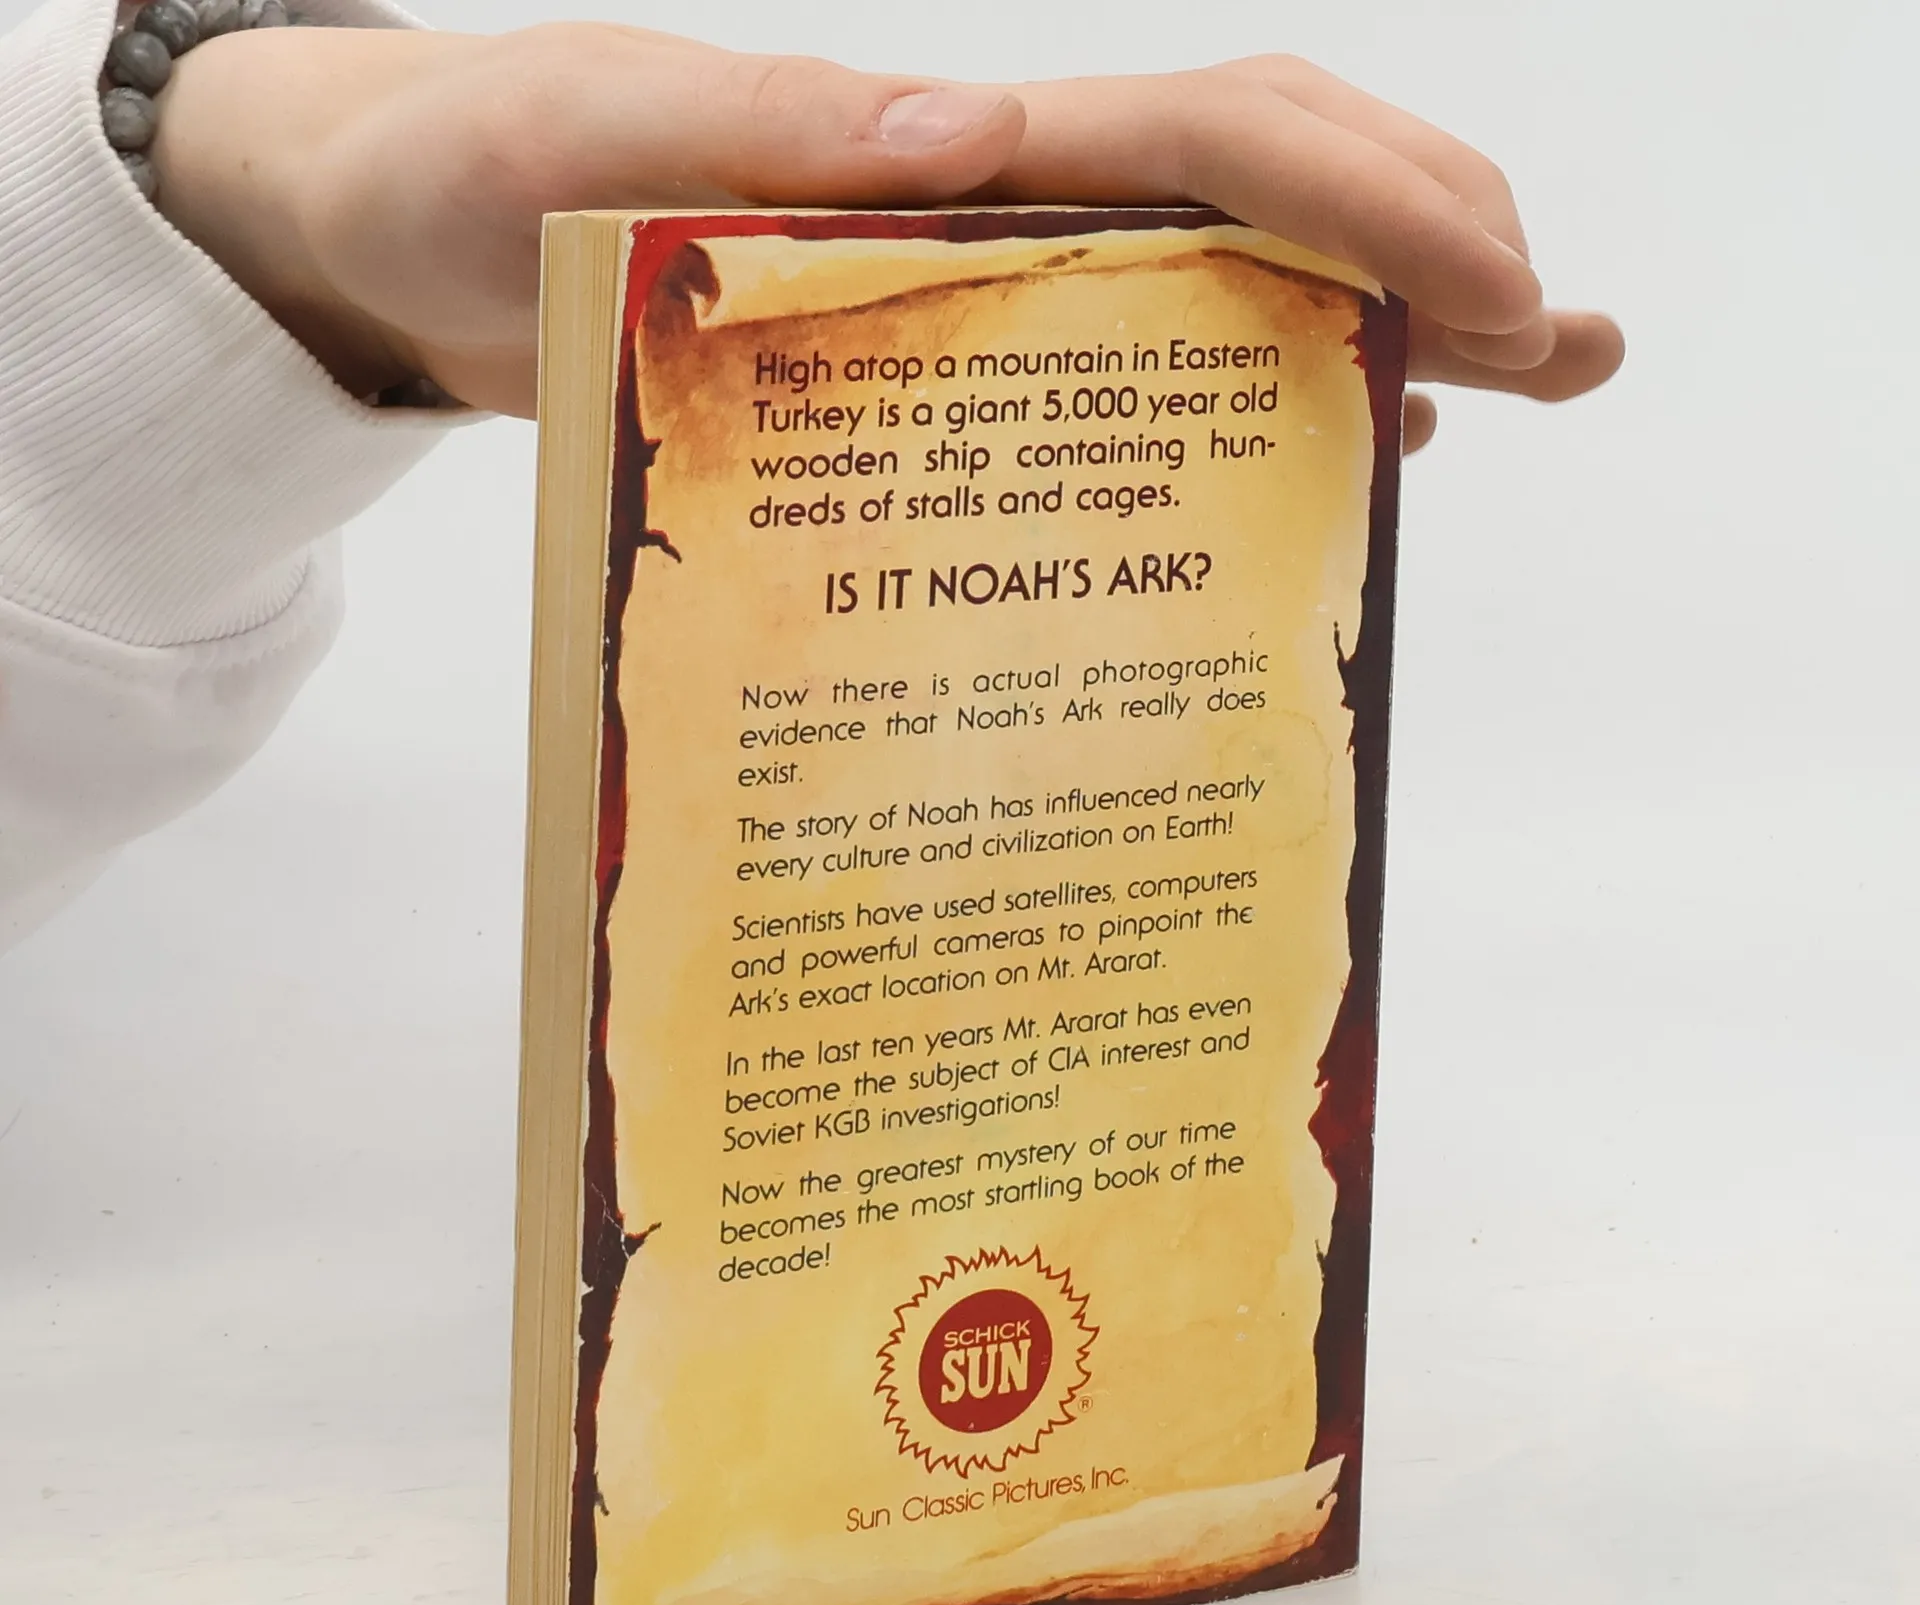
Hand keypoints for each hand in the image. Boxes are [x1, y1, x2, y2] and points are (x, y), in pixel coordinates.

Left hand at [154, 24, 1622, 434]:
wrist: (395, 241)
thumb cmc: (469, 174)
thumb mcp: (600, 135)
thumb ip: (772, 138)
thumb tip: (974, 144)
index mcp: (940, 148)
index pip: (1205, 143)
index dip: (1368, 209)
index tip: (1498, 298)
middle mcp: (983, 213)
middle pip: (1257, 201)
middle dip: (1432, 251)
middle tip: (1571, 348)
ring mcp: (969, 297)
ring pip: (1211, 291)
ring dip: (1376, 332)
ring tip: (1513, 400)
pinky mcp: (929, 381)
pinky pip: (1113, 388)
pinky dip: (1233, 417)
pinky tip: (1314, 474)